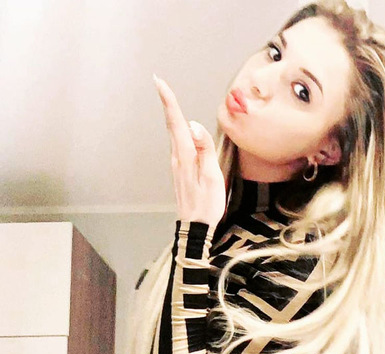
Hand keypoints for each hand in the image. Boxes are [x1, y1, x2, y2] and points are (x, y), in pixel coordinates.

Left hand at [153, 74, 225, 225]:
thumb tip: (194, 125)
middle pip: (172, 125)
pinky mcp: (180, 171)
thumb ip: (204, 149)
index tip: (159, 82)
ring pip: (173, 134)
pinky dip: (176, 131)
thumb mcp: (212, 176)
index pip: (176, 123)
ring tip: (169, 99)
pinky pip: (177, 144)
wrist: (195, 227)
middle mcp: (177, 158)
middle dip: (167, 103)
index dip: (169, 101)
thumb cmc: (207, 205)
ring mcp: (177, 165)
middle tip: (160, 83)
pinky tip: (180, 129)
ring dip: (171, 116)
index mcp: (185, 156)